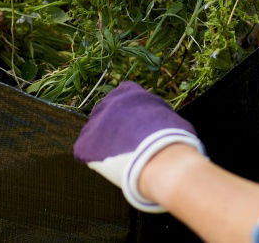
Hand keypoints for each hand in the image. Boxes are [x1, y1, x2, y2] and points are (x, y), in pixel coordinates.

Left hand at [73, 81, 206, 212]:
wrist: (161, 160)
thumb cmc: (173, 139)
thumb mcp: (168, 116)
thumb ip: (155, 114)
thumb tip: (157, 122)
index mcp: (129, 92)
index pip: (122, 97)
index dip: (127, 113)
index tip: (134, 125)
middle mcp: (108, 103)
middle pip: (104, 113)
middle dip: (112, 127)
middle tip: (125, 144)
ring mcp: (94, 123)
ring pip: (94, 133)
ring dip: (103, 143)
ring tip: (118, 158)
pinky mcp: (85, 145)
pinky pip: (84, 152)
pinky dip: (94, 160)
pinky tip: (108, 167)